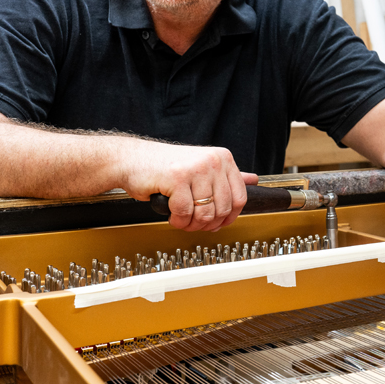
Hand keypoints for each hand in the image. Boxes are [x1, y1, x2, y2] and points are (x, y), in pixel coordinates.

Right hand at [121, 141, 258, 231]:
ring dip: (191, 225)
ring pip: (205, 214)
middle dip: (207, 224)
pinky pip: (185, 212)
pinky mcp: (177, 177)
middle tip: (192, 224)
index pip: (240, 197)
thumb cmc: (164, 166)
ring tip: (181, 220)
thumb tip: (252, 180)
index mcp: (222, 158)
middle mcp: (212, 161)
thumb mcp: (200, 167)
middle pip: (223, 209)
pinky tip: (170, 214)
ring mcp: (196, 168)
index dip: (229, 217)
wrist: (132, 159)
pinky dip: (177, 220)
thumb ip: (226, 175)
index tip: (217, 223)